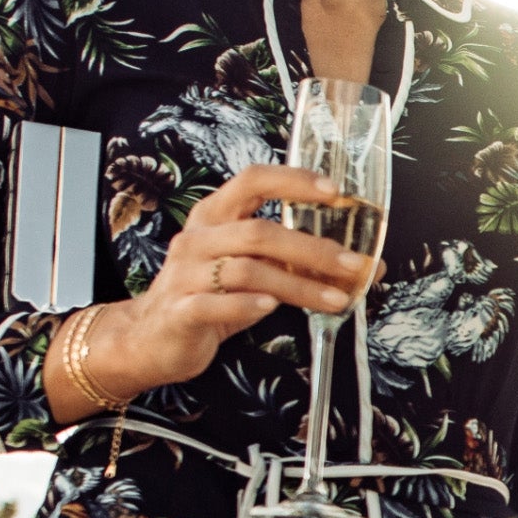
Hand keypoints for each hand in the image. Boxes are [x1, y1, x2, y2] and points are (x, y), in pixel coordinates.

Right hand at [88, 165, 379, 395]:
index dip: (293, 181)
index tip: (334, 193)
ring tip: (336, 299)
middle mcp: (198, 238)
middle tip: (352, 265)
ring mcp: (184, 273)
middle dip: (312, 249)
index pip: (253, 181)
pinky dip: (246, 305)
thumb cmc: (211, 296)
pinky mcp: (179, 311)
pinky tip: (272, 308)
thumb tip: (364, 266)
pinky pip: (213, 303)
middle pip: (259, 232)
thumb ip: (296, 261)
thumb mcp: (252, 270)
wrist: (153, 337)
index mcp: (215, 216)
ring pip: (246, 271)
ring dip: (298, 285)